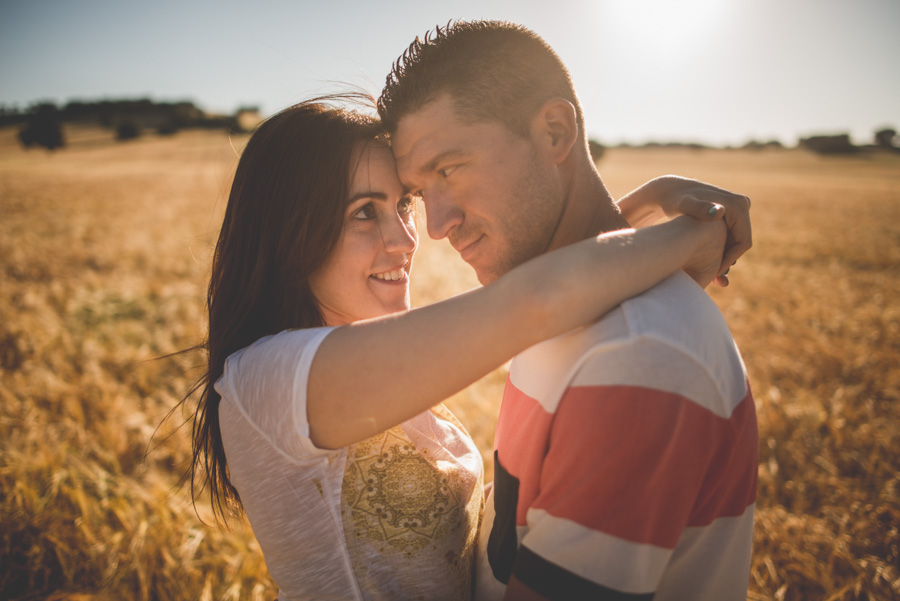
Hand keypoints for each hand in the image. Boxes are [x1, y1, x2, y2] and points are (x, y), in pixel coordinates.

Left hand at [619, 176, 750, 286]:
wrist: (670, 192)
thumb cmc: (675, 200)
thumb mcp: (685, 205)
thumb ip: (700, 209)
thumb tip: (719, 212)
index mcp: (738, 205)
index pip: (743, 242)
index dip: (729, 260)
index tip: (714, 274)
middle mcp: (743, 205)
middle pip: (740, 242)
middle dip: (727, 261)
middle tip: (712, 278)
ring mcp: (738, 209)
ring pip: (735, 241)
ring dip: (724, 257)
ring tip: (709, 274)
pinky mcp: (731, 214)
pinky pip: (730, 236)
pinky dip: (720, 249)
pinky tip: (708, 264)